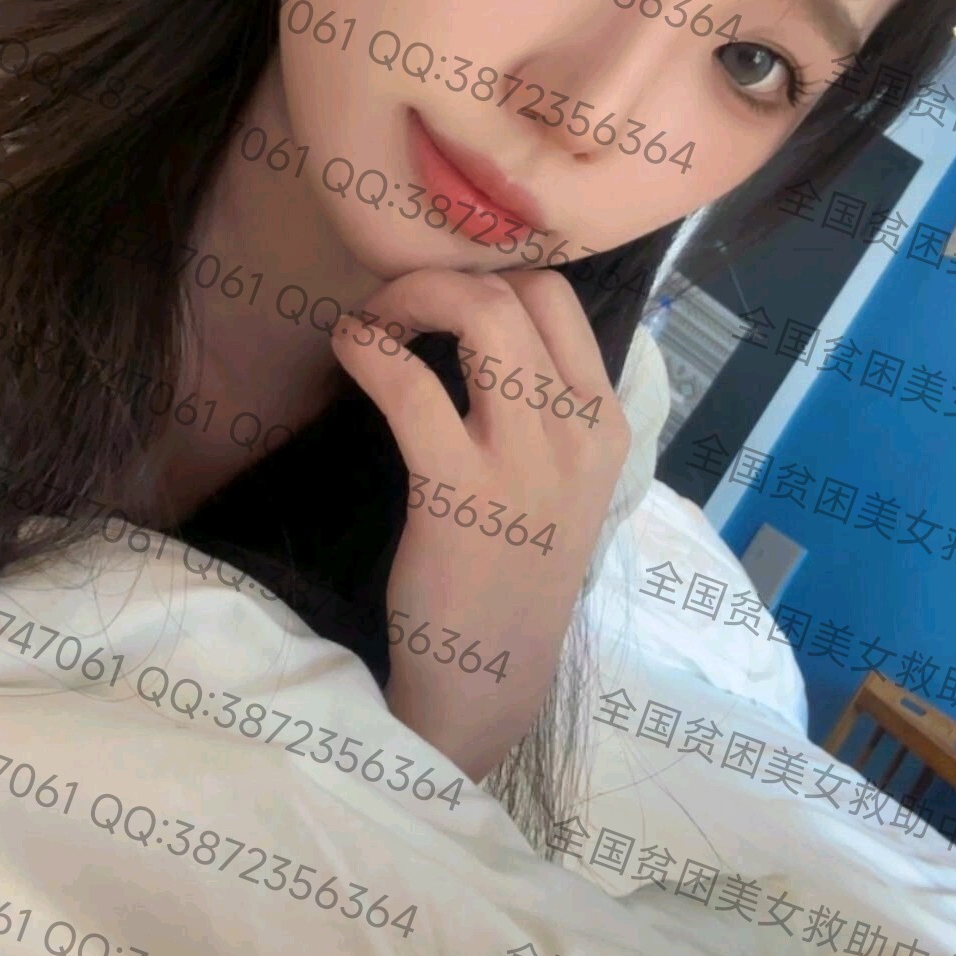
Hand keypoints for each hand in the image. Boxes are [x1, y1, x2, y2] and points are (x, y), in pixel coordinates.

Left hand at [330, 267, 631, 783]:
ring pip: (479, 317)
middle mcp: (580, 432)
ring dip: (407, 300)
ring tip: (372, 325)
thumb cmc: (513, 572)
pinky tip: (350, 351)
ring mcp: (527, 461)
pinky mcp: (461, 492)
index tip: (438, 303)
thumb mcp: (560, 480)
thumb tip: (480, 321)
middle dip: (439, 280)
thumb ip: (541, 406)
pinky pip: (411, 382)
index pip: (559, 298)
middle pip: (518, 293)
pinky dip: (369, 347)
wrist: (492, 679)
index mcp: (605, 423)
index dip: (489, 277)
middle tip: (393, 309)